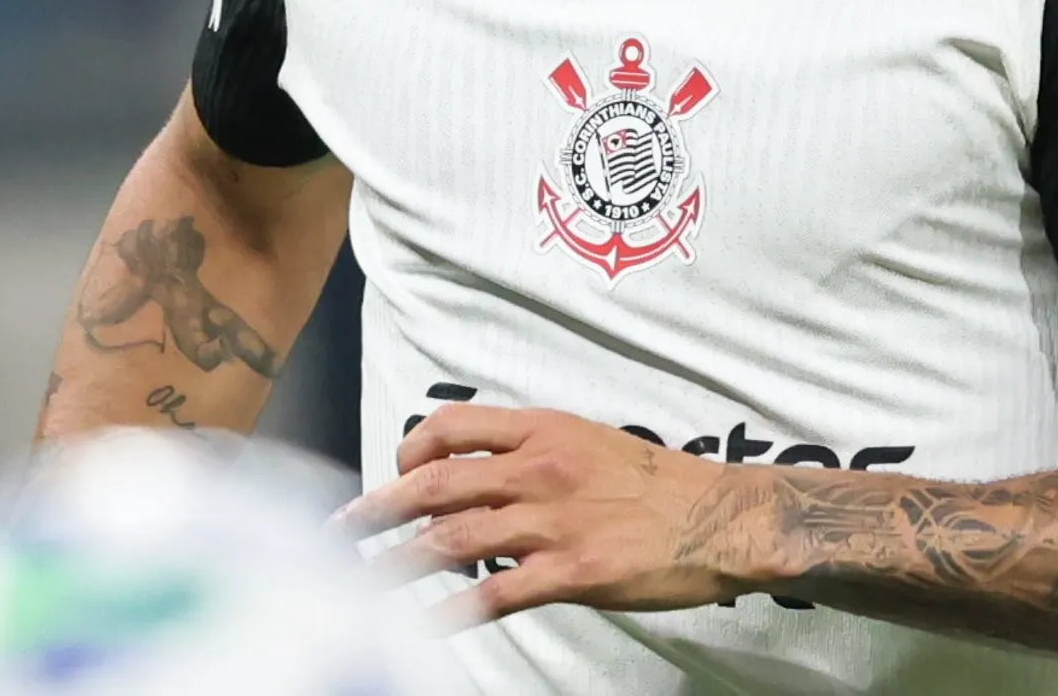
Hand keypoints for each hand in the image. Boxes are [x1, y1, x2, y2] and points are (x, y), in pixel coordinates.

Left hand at [337, 404, 784, 625]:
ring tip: (355, 583)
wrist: (721, 517)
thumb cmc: (659, 483)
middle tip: (335, 532)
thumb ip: (533, 455)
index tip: (394, 476)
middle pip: (432, 485)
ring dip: (394, 563)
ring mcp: (551, 521)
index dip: (409, 452)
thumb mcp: (590, 442)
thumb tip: (479, 483)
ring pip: (450, 540)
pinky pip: (494, 594)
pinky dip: (449, 612)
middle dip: (374, 510)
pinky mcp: (571, 571)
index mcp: (541, 429)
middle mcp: (536, 468)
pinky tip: (419, 628)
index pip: (450, 428)